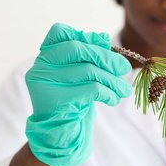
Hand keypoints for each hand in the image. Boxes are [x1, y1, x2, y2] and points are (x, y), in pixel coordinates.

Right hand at [25, 23, 131, 165]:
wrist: (61, 133)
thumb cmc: (74, 99)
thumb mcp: (83, 75)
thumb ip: (89, 55)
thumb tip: (104, 37)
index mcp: (45, 55)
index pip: (59, 32)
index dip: (84, 36)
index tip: (104, 45)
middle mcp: (40, 66)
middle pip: (78, 49)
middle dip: (107, 58)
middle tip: (125, 69)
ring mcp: (44, 83)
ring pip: (88, 70)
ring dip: (113, 80)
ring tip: (125, 90)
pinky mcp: (54, 101)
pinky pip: (91, 89)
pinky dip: (109, 93)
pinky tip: (114, 99)